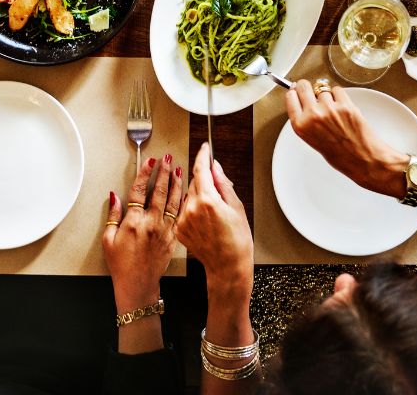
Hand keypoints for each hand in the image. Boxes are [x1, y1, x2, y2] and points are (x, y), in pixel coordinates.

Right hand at [103, 153, 182, 311]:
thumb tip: (114, 196)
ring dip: (176, 184)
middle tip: (167, 159)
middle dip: (163, 172)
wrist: (138, 284)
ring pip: (172, 201)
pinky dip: (183, 202)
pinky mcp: (172, 238)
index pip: (140, 191)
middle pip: (159, 191)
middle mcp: (151, 224)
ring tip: (178, 170)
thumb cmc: (121, 265)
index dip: (145, 174)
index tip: (150, 162)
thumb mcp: (108, 239)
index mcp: (133, 222)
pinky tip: (186, 193)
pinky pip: (179, 215)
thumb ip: (112, 215)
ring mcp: (164, 230)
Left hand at [175, 144, 252, 297]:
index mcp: (208, 200)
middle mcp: (191, 208)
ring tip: (213, 214)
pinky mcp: (179, 229)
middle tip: (218, 194)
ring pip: (188, 196)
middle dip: (204, 182)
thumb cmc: (237, 241)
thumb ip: (223, 183)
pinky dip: (192, 211)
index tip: (205, 148)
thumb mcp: (236, 207)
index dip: (203, 155)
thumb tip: (215, 167)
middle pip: (194, 182)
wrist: (227, 267)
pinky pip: (184, 211)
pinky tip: (205, 223)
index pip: (200, 169)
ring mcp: (183, 220)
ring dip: (198, 197)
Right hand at [285, 80, 408, 196]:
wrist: (364, 160)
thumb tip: (305, 104)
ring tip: (334, 110)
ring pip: (323, 89)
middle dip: (307, 88)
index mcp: (301, 126)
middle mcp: (313, 115)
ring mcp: (330, 108)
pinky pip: (337, 90)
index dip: (295, 93)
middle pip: (303, 86)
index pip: (290, 97)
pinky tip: (342, 108)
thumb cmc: (341, 156)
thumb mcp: (313, 140)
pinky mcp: (345, 105)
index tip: (297, 91)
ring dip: (327, 96)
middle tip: (312, 92)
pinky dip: (339, 96)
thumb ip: (306, 121)